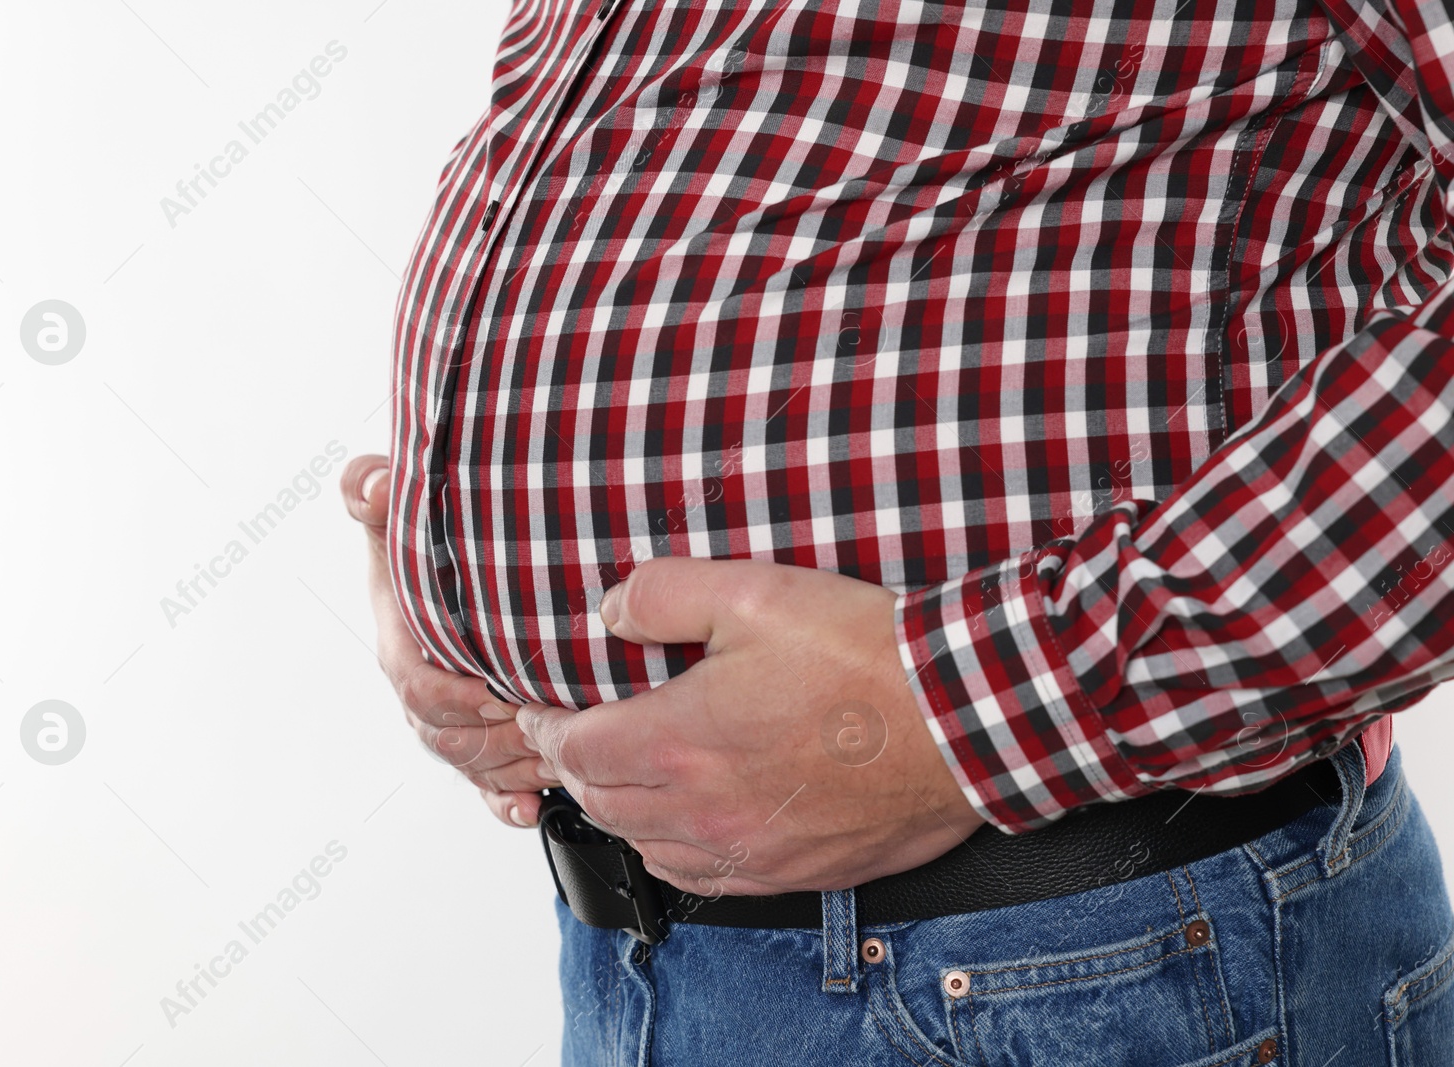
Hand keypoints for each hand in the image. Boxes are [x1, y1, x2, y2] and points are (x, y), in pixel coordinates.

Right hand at [340, 455, 559, 827]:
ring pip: (477, 765)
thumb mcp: (394, 509)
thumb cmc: (422, 543)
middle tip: (544, 724)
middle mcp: (424, 693)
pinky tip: (531, 809)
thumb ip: (370, 492)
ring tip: (558, 756)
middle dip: (497, 737)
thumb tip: (373, 487)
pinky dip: (508, 804)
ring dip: (514, 766)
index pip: (417, 686)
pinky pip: (487, 788)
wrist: (451, 567)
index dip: (452, 696)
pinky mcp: (480, 741)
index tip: (492, 692)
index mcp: (402, 645)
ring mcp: (451, 723)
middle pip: (451, 738)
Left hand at [516, 557, 984, 894]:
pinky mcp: (793, 870)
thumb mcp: (754, 591)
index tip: (542, 711)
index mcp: (682, 742)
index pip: (576, 752)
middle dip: (577, 769)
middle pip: (603, 804)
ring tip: (625, 776)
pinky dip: (674, 851)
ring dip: (623, 812)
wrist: (964, 718)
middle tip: (575, 738)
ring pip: (648, 847)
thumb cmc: (868, 657)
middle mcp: (706, 810)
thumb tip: (611, 608)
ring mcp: (750, 850)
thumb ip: (664, 594)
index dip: (547, 729)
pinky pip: (705, 879)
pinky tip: (684, 827)